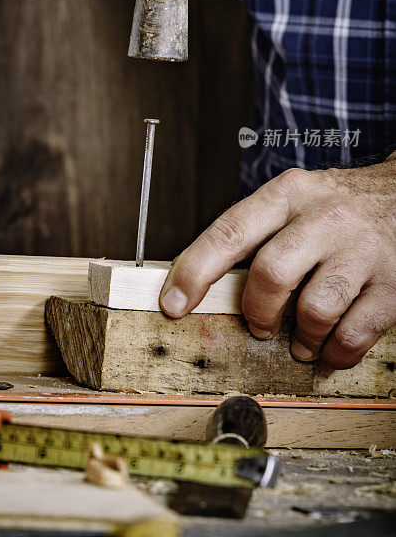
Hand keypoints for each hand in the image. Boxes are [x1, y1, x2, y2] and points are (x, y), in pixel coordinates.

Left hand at [160, 156, 395, 368]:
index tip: (173, 303)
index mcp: (288, 194)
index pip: (229, 232)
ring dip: (301, 338)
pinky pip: (354, 334)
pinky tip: (331, 348)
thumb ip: (257, 232)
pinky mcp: (393, 282)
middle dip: (257, 311)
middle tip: (260, 326)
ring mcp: (362, 249)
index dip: (195, 271)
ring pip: (314, 310)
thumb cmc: (340, 203)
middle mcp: (324, 217)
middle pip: (271, 274)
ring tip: (301, 341)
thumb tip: (204, 280)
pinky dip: (335, 353)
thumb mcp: (295, 197)